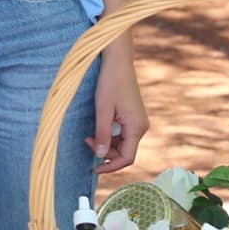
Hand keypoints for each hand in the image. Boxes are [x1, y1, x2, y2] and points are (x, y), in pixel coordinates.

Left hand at [89, 52, 146, 174]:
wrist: (118, 61)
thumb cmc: (110, 82)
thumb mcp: (102, 109)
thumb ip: (102, 134)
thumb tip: (99, 156)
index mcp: (137, 127)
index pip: (127, 158)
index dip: (111, 167)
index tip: (95, 168)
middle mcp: (141, 126)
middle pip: (125, 151)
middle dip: (105, 151)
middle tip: (86, 140)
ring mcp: (138, 121)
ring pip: (123, 143)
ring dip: (106, 143)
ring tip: (90, 133)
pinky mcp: (134, 116)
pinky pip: (123, 133)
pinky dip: (110, 135)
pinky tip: (100, 127)